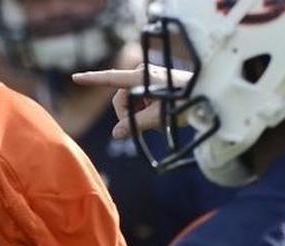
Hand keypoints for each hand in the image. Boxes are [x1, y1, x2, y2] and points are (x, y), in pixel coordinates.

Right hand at [72, 64, 192, 138]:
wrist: (209, 95)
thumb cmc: (187, 103)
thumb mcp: (160, 116)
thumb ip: (135, 124)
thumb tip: (115, 134)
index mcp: (141, 76)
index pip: (111, 78)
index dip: (92, 79)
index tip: (75, 78)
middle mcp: (142, 72)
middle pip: (121, 99)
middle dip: (129, 116)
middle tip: (142, 130)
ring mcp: (149, 77)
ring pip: (132, 102)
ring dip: (140, 116)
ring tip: (158, 125)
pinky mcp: (156, 83)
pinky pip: (142, 100)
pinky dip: (146, 112)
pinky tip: (159, 121)